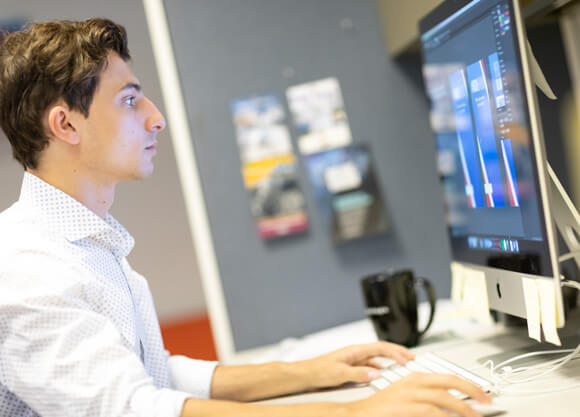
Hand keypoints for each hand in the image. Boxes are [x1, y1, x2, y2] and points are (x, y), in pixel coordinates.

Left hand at [299, 341, 413, 389]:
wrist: (306, 374)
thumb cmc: (318, 370)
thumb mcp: (340, 373)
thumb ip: (359, 373)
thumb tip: (376, 374)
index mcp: (355, 350)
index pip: (380, 347)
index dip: (395, 352)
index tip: (407, 358)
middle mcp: (356, 353)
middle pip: (381, 350)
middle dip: (397, 352)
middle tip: (411, 357)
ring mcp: (354, 359)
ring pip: (376, 358)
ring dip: (390, 361)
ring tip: (401, 365)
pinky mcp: (351, 367)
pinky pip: (369, 366)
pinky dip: (380, 369)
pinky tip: (382, 374)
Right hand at [348, 373, 491, 416]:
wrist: (358, 414)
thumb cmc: (382, 410)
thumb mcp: (406, 399)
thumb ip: (427, 399)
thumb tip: (450, 407)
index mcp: (414, 378)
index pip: (447, 376)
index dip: (469, 384)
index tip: (483, 394)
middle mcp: (412, 383)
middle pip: (449, 382)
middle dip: (471, 390)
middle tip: (487, 401)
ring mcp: (408, 395)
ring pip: (443, 397)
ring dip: (463, 407)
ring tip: (475, 416)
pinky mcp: (404, 407)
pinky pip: (430, 411)